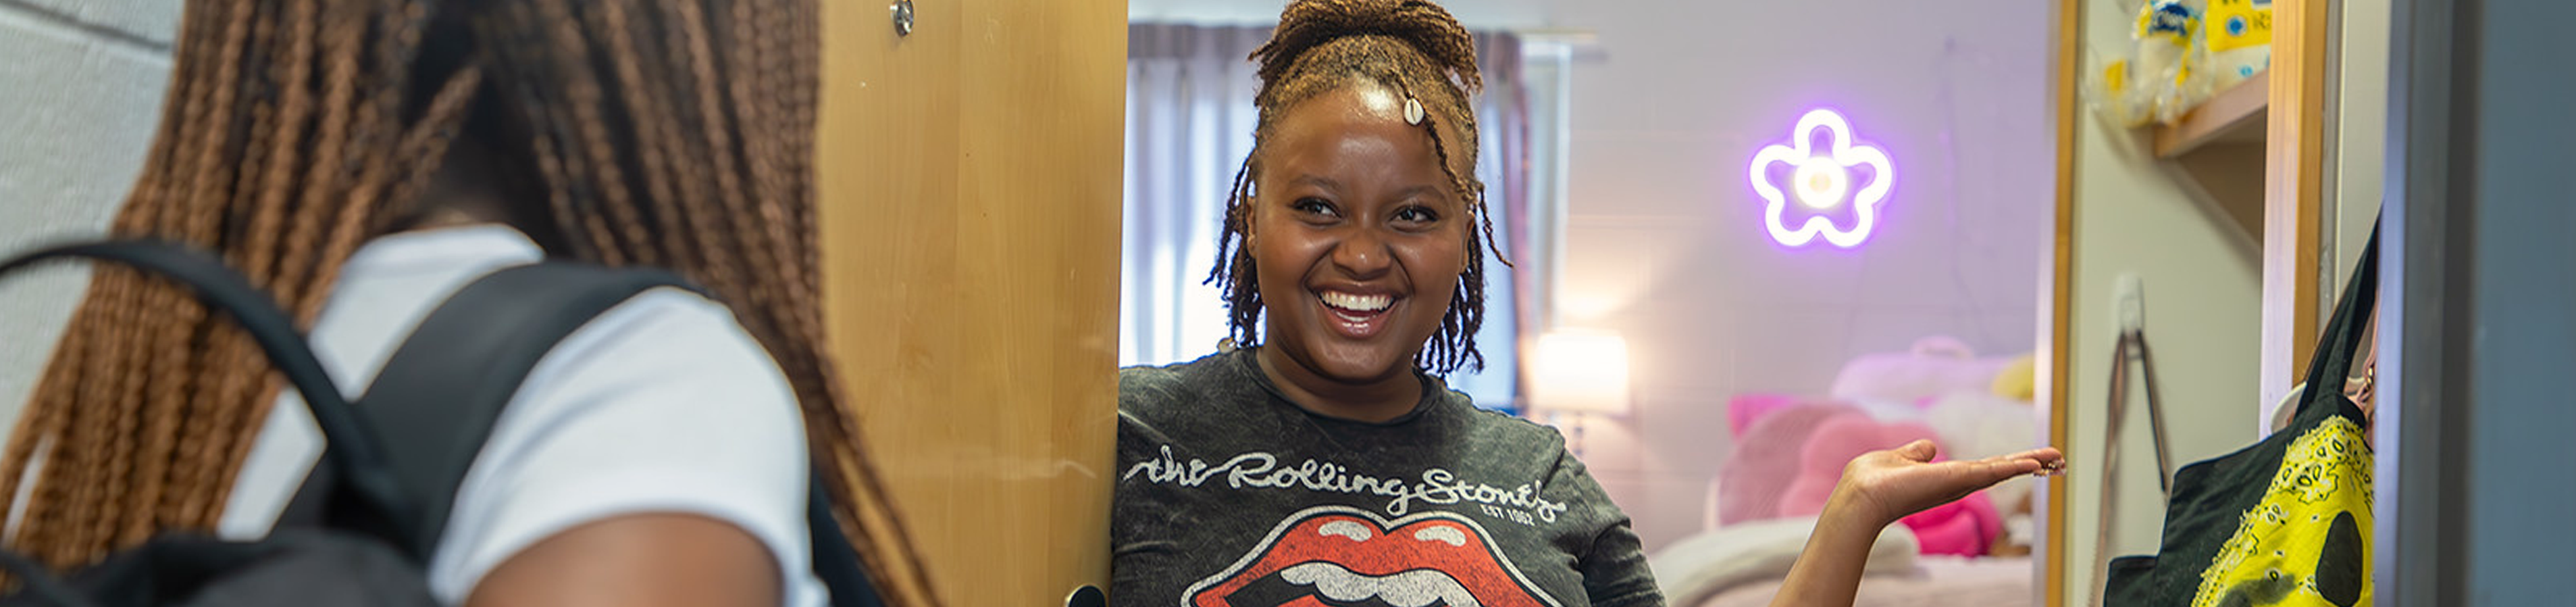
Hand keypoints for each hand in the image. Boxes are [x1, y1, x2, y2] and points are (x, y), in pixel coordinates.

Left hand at [1830, 440, 2064, 526]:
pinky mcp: (1958, 480)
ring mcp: (1960, 483)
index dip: (2008, 462)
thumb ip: (1916, 454)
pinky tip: (2037, 463)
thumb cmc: (1873, 481)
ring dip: (2032, 462)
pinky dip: (2016, 466)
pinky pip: (1994, 470)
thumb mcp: (1900, 459)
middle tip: (2059, 459)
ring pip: (2003, 469)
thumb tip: (1928, 448)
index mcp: (1945, 477)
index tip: (2032, 460)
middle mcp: (1957, 482)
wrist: (1862, 496)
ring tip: (2059, 458)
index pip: (1984, 468)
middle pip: (2001, 470)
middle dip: (2030, 464)